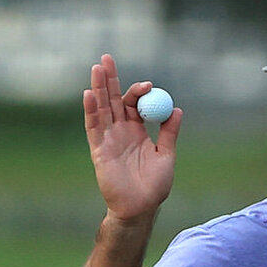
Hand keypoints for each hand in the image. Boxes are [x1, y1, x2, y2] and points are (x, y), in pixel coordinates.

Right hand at [82, 55, 180, 222]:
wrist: (140, 208)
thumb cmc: (154, 186)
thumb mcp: (166, 156)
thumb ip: (169, 133)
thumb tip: (177, 110)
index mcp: (137, 132)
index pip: (133, 104)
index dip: (138, 92)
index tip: (147, 85)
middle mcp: (121, 132)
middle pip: (112, 100)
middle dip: (109, 79)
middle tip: (107, 58)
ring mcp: (108, 139)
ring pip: (101, 108)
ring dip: (99, 88)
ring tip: (97, 68)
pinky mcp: (99, 149)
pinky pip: (93, 127)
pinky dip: (91, 111)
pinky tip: (89, 95)